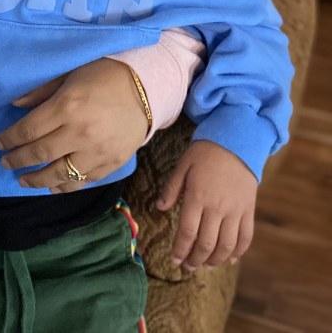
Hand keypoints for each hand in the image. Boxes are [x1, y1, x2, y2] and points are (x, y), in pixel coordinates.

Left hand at [0, 58, 149, 191]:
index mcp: (66, 106)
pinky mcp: (112, 164)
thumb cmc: (103, 75)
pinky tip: (53, 186)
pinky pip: (82, 181)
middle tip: (5, 162)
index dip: (9, 139)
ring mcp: (97, 152)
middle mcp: (79, 132)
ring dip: (36, 180)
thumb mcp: (69, 74)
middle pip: (39, 154)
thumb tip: (14, 106)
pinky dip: (64, 186)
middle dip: (17, 160)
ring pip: (59, 175)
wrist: (146, 88)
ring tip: (23, 180)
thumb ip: (41, 91)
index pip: (28, 130)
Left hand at [157, 140, 256, 269]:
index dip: (180, 250)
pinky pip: (245, 237)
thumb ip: (171, 189)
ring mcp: (235, 211)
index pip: (187, 232)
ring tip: (205, 265)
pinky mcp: (249, 210)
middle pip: (206, 244)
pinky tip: (230, 259)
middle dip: (195, 260)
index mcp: (197, 197)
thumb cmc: (205, 152)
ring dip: (215, 260)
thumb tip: (159, 209)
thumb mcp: (183, 166)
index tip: (174, 260)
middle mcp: (217, 208)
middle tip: (188, 267)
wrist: (237, 141)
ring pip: (226, 246)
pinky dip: (239, 252)